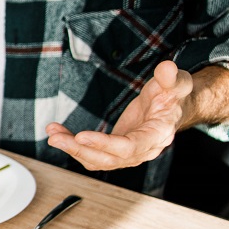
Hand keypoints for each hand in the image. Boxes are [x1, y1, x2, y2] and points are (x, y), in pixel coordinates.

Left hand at [46, 60, 193, 170]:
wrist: (173, 108)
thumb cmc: (174, 96)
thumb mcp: (176, 83)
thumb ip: (171, 78)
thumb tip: (166, 67)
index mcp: (158, 135)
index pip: (130, 147)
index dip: (105, 144)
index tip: (81, 136)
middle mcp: (144, 150)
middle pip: (109, 159)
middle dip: (80, 149)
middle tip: (55, 138)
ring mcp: (129, 154)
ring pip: (97, 160)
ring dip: (72, 149)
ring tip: (52, 133)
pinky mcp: (116, 152)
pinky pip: (92, 155)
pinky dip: (74, 147)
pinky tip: (59, 133)